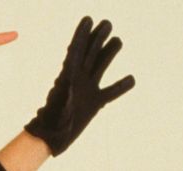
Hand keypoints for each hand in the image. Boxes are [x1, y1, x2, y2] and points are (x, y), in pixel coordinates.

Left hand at [24, 17, 134, 155]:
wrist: (51, 139)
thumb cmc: (52, 124)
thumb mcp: (59, 109)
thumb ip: (66, 98)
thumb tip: (71, 87)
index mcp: (67, 77)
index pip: (76, 51)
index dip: (82, 35)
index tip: (88, 19)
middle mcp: (78, 80)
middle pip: (90, 54)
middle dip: (97, 38)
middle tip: (106, 23)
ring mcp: (87, 91)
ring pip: (101, 67)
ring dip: (109, 54)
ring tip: (117, 41)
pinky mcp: (94, 103)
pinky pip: (111, 92)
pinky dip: (121, 87)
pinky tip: (131, 79)